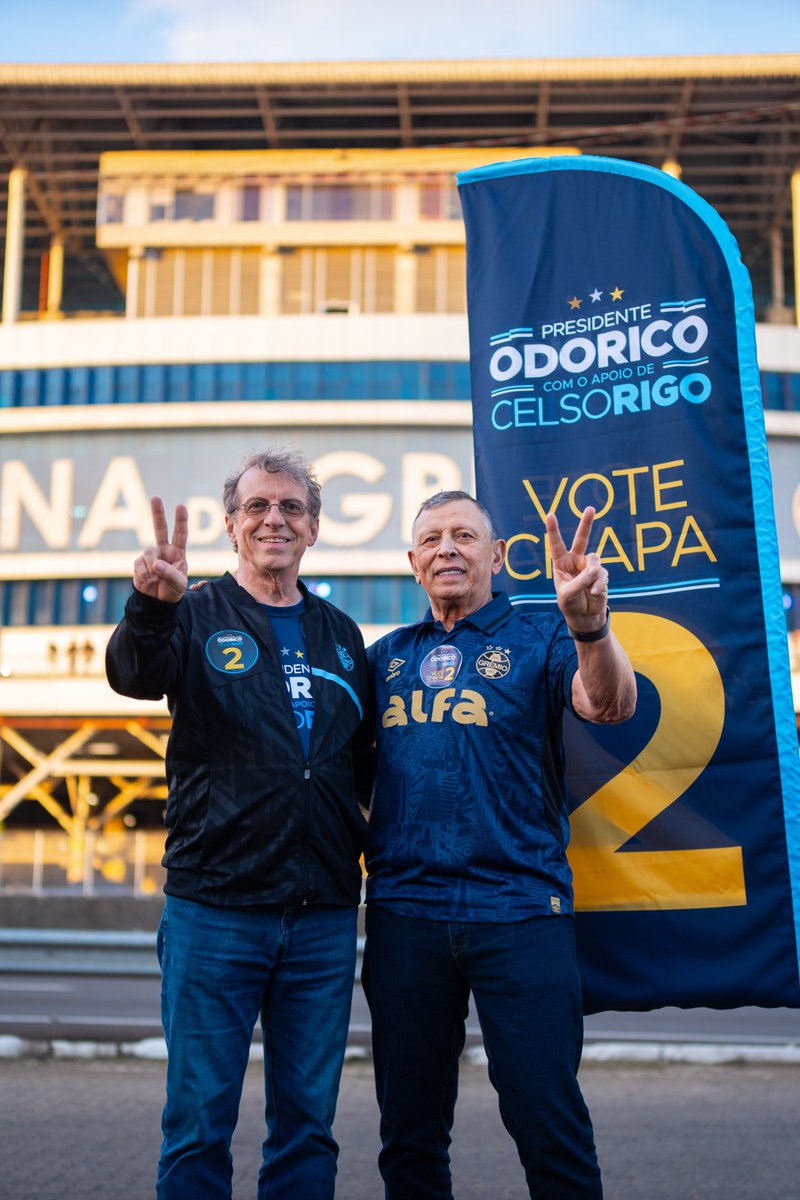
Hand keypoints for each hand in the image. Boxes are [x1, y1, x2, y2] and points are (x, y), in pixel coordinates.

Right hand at [132, 497, 188, 603]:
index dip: (180, 521)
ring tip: (154, 578)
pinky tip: (148, 581)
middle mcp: (164, 551)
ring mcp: (151, 556)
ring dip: (151, 566)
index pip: (180, 535)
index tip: (181, 506)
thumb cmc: (172, 591)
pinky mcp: (138, 563)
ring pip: (148, 552)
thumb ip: (170, 574)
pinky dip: (143, 574)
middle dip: (157, 514)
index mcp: (177, 553)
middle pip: (160, 529)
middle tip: (155, 498)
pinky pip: (139, 564)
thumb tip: (156, 564)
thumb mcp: (178, 584)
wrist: (157, 602)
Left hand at [546, 507, 607, 632]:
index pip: (556, 545)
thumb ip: (580, 581)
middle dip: (586, 523)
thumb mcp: (568, 594)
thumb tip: (596, 570)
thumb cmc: (570, 604)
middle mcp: (575, 561)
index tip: (550, 515)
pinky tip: (594, 593)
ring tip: (589, 588)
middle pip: (581, 539)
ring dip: (592, 575)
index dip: (553, 530)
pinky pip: (602, 574)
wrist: (585, 616)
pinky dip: (598, 584)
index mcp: (561, 564)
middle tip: (590, 508)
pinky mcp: (601, 574)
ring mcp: (589, 566)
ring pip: (594, 561)